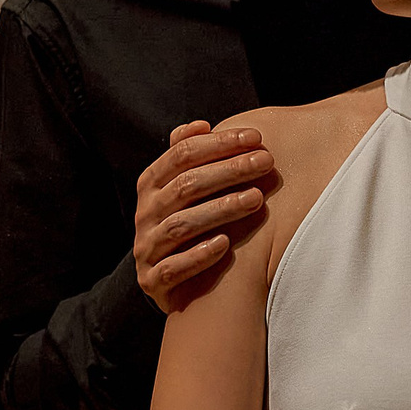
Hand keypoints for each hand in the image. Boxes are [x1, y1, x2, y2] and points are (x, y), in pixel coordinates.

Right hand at [133, 120, 277, 312]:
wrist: (175, 283)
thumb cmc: (191, 223)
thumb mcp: (184, 188)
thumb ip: (189, 157)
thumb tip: (200, 126)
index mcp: (151, 185)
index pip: (181, 154)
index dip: (219, 144)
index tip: (257, 138)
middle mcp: (145, 214)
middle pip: (185, 186)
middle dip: (228, 171)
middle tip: (265, 163)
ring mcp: (146, 248)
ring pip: (180, 225)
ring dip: (220, 210)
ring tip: (256, 199)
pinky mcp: (152, 281)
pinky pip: (172, 268)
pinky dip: (198, 256)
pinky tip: (225, 245)